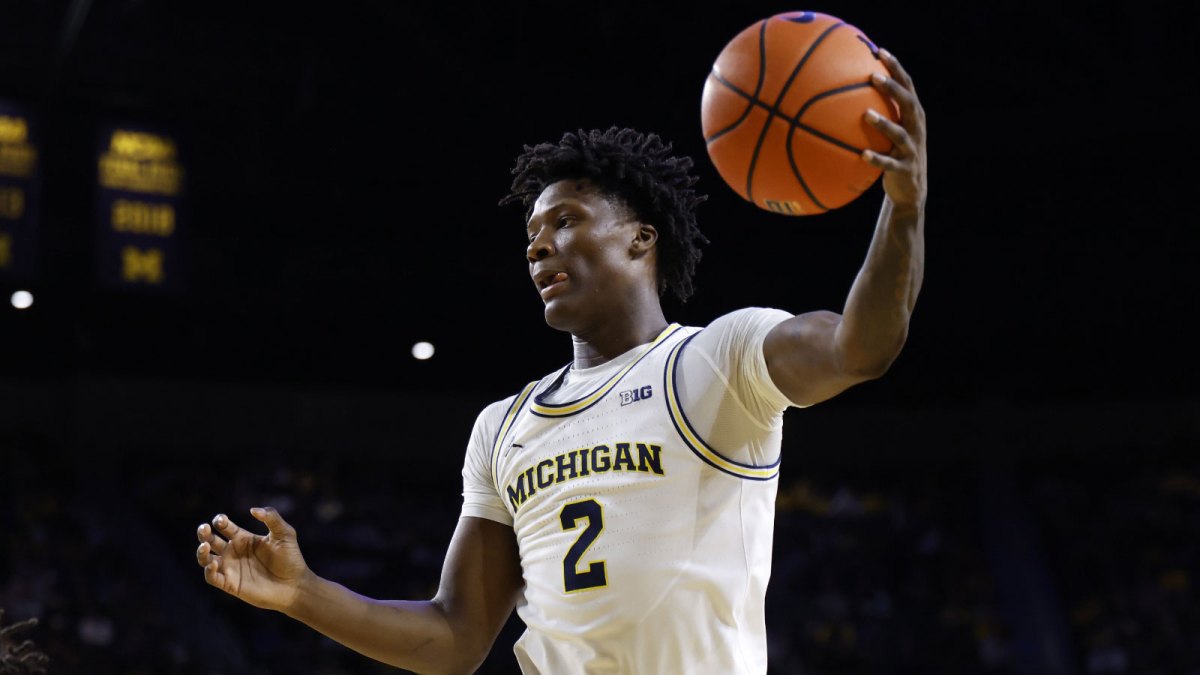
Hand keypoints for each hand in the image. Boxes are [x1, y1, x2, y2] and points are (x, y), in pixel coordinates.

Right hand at [196, 507, 309, 612]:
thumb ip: (271, 518)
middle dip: (204, 533)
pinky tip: (214, 563)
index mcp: (244, 538)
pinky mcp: (230, 584)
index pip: (225, 527)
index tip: (221, 520)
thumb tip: (253, 510)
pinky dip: (208, 571)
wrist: (294, 585)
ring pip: (206, 559)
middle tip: (204, 528)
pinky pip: (212, 578)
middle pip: (211, 540)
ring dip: (201, 552)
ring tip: (205, 546)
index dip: (220, 521)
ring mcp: (231, 568)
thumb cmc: (291, 558)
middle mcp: (234, 552)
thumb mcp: (284, 533)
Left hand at [863, 49, 926, 212]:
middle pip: (907, 103)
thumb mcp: (890, 131)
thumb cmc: (894, 153)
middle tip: (874, 76)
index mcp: (913, 115)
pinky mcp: (904, 168)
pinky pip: (889, 163)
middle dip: (892, 88)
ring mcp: (911, 148)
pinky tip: (862, 154)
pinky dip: (877, 159)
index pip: (907, 85)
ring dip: (883, 123)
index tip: (879, 51)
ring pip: (899, 133)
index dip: (895, 67)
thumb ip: (876, 110)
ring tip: (866, 114)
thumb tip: (842, 92)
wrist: (911, 189)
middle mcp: (916, 128)